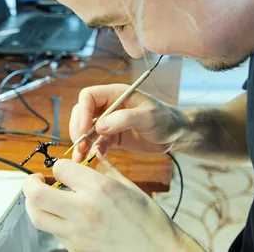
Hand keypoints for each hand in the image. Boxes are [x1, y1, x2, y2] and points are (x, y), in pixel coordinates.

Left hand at [23, 152, 200, 251]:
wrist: (157, 251)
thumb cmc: (148, 219)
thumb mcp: (127, 186)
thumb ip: (104, 168)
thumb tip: (91, 154)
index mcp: (99, 189)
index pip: (60, 169)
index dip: (59, 165)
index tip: (64, 168)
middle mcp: (84, 210)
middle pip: (36, 195)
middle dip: (30, 183)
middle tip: (36, 180)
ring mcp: (77, 233)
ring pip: (37, 216)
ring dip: (34, 204)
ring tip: (43, 197)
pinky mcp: (76, 248)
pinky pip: (52, 231)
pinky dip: (50, 220)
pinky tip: (62, 215)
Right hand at [70, 84, 188, 161]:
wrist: (175, 134)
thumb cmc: (165, 119)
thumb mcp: (148, 117)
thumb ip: (124, 119)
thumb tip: (100, 126)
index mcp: (116, 94)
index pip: (89, 96)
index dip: (83, 112)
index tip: (85, 130)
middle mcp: (109, 107)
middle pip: (82, 113)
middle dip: (78, 129)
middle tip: (79, 145)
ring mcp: (109, 123)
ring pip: (87, 130)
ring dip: (81, 143)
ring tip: (79, 158)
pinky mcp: (113, 138)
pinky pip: (96, 143)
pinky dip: (91, 151)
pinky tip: (92, 159)